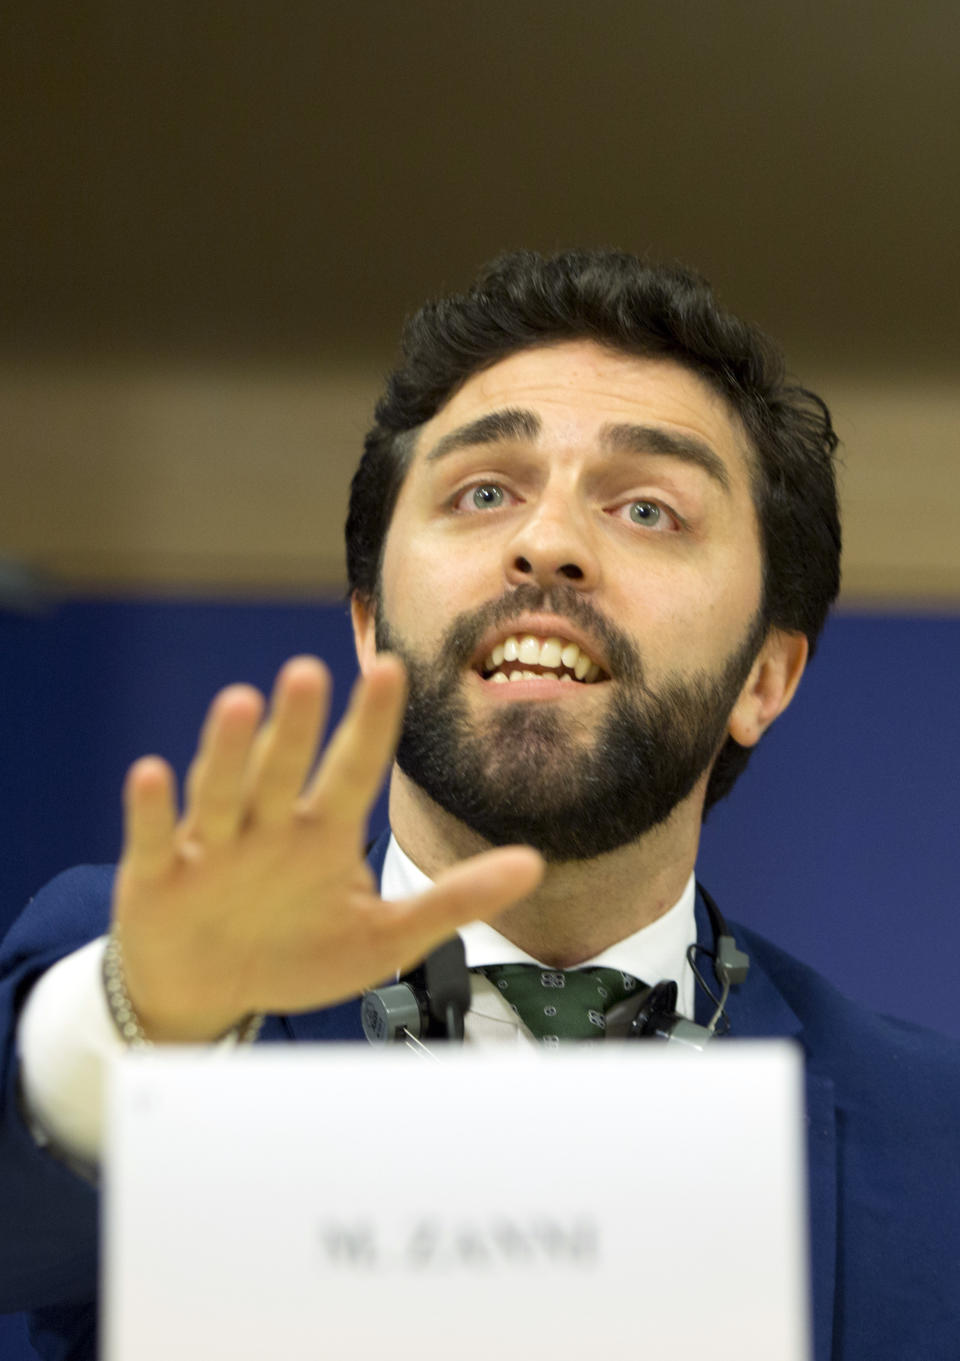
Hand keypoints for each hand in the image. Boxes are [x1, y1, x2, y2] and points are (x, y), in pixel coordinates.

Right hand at [113, 654, 543, 1041]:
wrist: (209, 991)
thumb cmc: (298, 952)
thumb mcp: (385, 934)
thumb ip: (455, 899)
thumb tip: (534, 865)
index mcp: (323, 832)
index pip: (354, 769)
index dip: (371, 724)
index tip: (393, 668)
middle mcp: (268, 826)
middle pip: (285, 770)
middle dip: (297, 726)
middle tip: (309, 671)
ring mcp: (211, 847)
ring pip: (222, 791)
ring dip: (228, 751)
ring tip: (240, 703)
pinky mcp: (156, 877)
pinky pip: (153, 839)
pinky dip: (151, 811)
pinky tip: (151, 774)